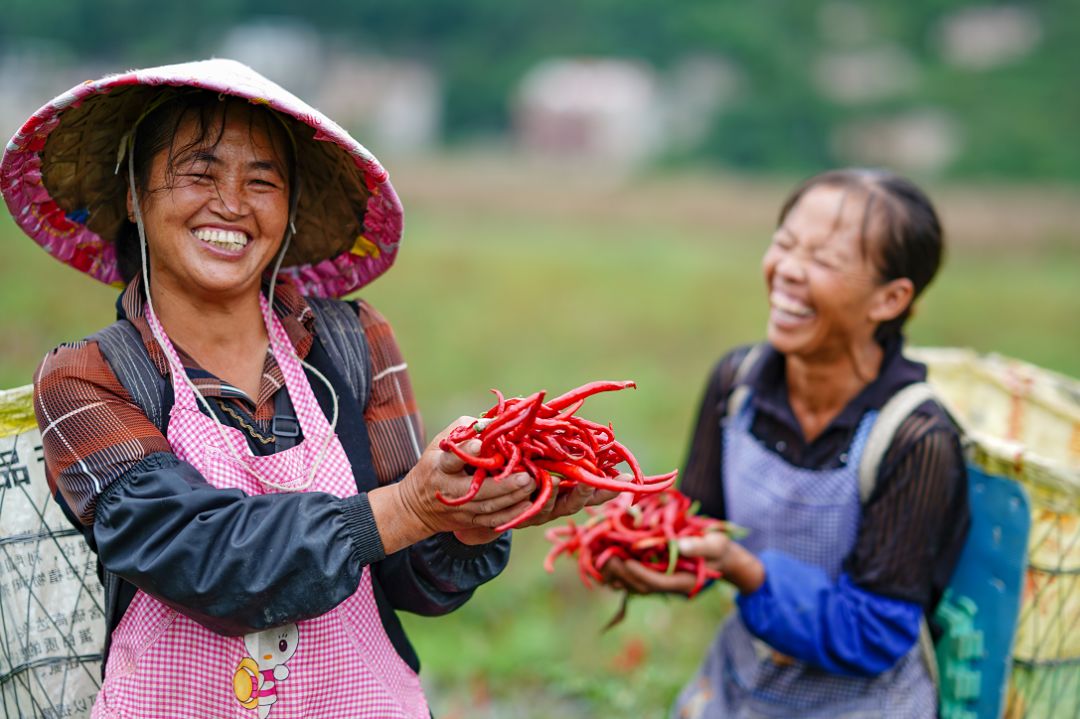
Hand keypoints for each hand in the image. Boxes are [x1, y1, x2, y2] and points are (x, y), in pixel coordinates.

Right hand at [370, 418, 539, 551]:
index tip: (481, 444)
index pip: (452, 460)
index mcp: (439, 466)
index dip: (467, 451)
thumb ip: (466, 430)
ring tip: (531, 485)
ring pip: (488, 506)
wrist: (417, 506)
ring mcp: (460, 508)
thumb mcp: (441, 443)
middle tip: (526, 475)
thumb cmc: (435, 464)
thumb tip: (494, 422)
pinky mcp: (469, 521)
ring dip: (512, 498)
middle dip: (503, 484)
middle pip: (477, 488)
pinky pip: (492, 520)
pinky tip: (527, 506)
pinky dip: (510, 515)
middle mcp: (449, 489)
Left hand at [600, 532, 763, 595]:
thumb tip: (679, 545)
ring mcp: (660, 581)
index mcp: (683, 581)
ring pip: (632, 585)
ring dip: (615, 574)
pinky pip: (631, 578)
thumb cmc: (719, 549)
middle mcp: (668, 584)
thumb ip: (699, 546)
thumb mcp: (715, 544)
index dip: (640, 574)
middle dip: (621, 574)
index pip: (657, 582)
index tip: (626, 562)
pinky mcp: (653, 574)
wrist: (720, 558)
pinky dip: (617, 571)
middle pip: (640, 586)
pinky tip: (604, 559)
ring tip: (600, 559)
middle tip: (606, 558)